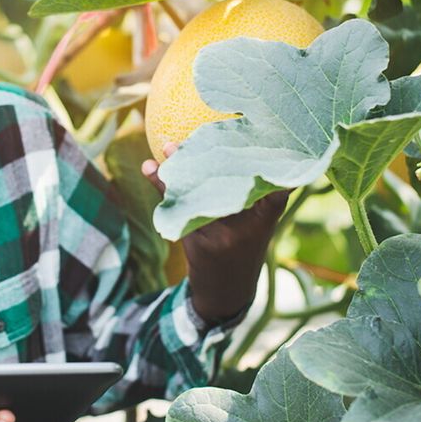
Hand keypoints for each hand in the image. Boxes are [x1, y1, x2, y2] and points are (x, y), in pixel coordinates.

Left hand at [142, 142, 289, 323]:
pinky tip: (149, 169)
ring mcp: (225, 234)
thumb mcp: (261, 223)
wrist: (226, 294)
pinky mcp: (200, 243)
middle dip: (210, 154)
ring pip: (199, 192)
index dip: (260, 155)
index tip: (249, 128)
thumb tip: (248, 139)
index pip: (271, 182)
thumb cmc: (245, 247)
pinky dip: (162, 187)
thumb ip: (260, 192)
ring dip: (180, 168)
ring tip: (168, 147)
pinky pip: (179, 208)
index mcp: (268, 216)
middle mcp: (250, 224)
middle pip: (228, 180)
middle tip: (192, 134)